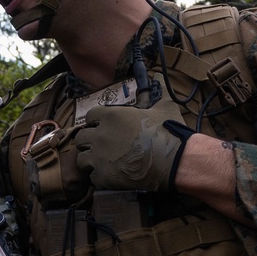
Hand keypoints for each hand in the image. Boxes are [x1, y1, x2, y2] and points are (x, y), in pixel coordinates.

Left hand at [74, 87, 193, 191]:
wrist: (174, 161)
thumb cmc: (169, 132)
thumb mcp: (165, 107)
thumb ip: (159, 91)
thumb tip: (160, 76)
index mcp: (111, 116)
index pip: (90, 116)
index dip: (95, 122)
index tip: (101, 127)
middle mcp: (100, 135)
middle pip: (81, 137)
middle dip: (89, 142)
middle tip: (100, 148)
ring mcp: (99, 156)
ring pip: (82, 159)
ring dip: (90, 161)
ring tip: (102, 164)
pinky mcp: (103, 176)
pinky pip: (93, 178)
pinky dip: (100, 178)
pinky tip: (111, 177)